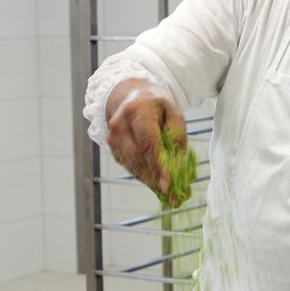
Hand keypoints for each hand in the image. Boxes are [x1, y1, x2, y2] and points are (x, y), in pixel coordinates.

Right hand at [105, 79, 186, 194]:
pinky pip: (129, 165)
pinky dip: (143, 175)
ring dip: (150, 181)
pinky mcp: (112, 147)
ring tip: (169, 194)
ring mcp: (112, 136)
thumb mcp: (173, 111)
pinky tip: (156, 182)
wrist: (130, 94)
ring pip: (132, 165)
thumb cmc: (156, 104)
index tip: (167, 185)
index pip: (148, 143)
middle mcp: (120, 124)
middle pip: (137, 158)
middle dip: (155, 179)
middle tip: (173, 196)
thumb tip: (177, 162)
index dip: (157, 166)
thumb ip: (177, 134)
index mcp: (138, 111)